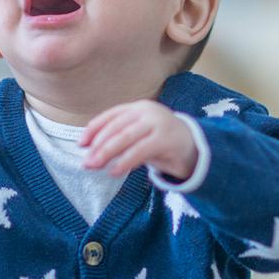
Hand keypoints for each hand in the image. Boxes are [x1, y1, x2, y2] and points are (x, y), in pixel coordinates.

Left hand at [81, 100, 197, 180]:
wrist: (196, 147)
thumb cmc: (161, 143)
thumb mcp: (139, 136)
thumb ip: (119, 138)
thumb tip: (90, 151)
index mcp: (138, 107)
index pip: (110, 116)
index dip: (93, 129)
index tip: (81, 144)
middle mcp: (147, 111)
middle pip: (115, 128)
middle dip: (97, 146)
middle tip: (86, 162)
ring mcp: (157, 123)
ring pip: (125, 137)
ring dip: (106, 153)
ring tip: (94, 166)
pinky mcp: (165, 139)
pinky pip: (139, 151)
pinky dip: (124, 161)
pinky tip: (115, 171)